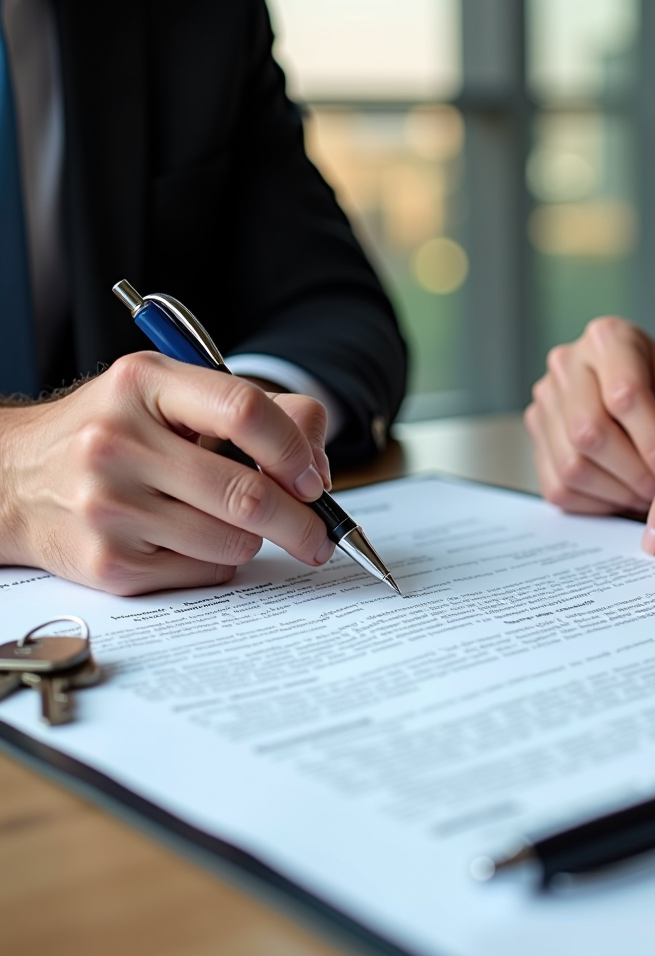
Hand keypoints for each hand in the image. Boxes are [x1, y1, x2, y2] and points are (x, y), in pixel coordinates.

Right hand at [0, 352, 334, 594]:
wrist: (13, 478)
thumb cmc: (112, 431)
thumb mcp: (171, 395)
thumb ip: (255, 411)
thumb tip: (317, 464)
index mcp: (143, 384)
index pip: (244, 410)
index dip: (294, 449)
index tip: (315, 479)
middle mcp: (118, 442)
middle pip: (247, 493)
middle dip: (302, 521)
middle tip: (322, 534)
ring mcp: (109, 507)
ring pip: (234, 540)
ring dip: (254, 538)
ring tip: (230, 521)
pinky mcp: (109, 563)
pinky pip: (206, 571)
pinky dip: (219, 561)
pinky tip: (191, 539)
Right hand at [525, 317, 654, 514]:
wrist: (641, 390)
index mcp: (609, 339)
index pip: (624, 396)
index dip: (653, 443)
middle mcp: (567, 364)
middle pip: (589, 432)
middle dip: (633, 473)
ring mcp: (544, 401)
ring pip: (571, 465)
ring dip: (615, 492)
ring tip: (644, 493)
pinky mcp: (535, 437)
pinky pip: (558, 486)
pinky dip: (594, 502)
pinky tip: (620, 494)